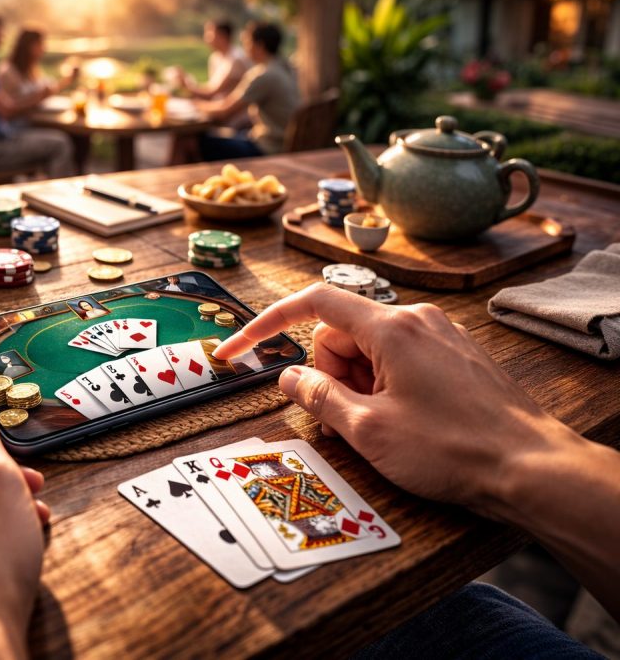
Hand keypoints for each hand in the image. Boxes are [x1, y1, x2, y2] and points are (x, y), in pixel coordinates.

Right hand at [213, 283, 576, 517]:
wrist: (532, 468)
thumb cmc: (455, 450)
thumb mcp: (369, 431)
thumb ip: (318, 398)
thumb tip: (288, 377)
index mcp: (391, 328)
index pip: (313, 304)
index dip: (267, 324)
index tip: (240, 349)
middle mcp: (415, 320)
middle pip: (340, 333)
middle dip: (330, 374)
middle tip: (349, 418)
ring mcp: (437, 335)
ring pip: (368, 348)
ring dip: (358, 385)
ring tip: (383, 425)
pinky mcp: (452, 354)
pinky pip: (397, 358)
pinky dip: (383, 386)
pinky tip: (403, 420)